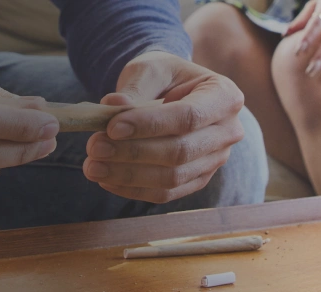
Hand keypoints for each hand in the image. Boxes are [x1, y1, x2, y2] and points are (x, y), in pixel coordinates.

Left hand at [82, 51, 244, 202]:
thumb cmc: (164, 76)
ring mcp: (216, 160)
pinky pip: (167, 192)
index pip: (189, 117)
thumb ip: (134, 89)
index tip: (112, 127)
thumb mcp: (150, 69)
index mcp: (225, 96)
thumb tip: (113, 107)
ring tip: (92, 166)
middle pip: (181, 152)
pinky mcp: (199, 179)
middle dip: (133, 153)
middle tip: (94, 147)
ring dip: (128, 175)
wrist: (174, 91)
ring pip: (173, 178)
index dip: (150, 125)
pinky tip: (106, 179)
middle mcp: (228, 132)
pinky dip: (134, 189)